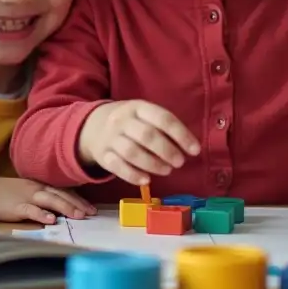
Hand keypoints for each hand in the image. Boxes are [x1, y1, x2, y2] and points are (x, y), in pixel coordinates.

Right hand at [0, 175, 96, 224]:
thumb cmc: (5, 193)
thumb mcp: (27, 191)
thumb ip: (42, 197)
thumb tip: (58, 208)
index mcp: (40, 185)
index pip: (64, 191)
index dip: (78, 199)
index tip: (91, 208)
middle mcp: (37, 189)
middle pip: (61, 195)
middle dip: (77, 204)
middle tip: (92, 213)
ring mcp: (28, 197)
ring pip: (51, 200)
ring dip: (66, 208)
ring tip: (79, 216)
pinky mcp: (17, 207)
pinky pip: (32, 210)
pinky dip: (42, 214)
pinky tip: (52, 220)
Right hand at [77, 100, 199, 183]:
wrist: (92, 126)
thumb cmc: (129, 122)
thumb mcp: (144, 115)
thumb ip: (164, 127)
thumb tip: (190, 147)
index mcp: (137, 107)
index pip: (162, 118)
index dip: (181, 135)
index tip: (195, 150)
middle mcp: (122, 120)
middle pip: (147, 135)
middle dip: (167, 151)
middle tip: (179, 162)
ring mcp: (110, 138)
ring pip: (132, 152)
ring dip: (153, 164)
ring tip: (166, 170)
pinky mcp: (102, 155)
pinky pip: (117, 166)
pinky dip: (133, 175)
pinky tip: (146, 180)